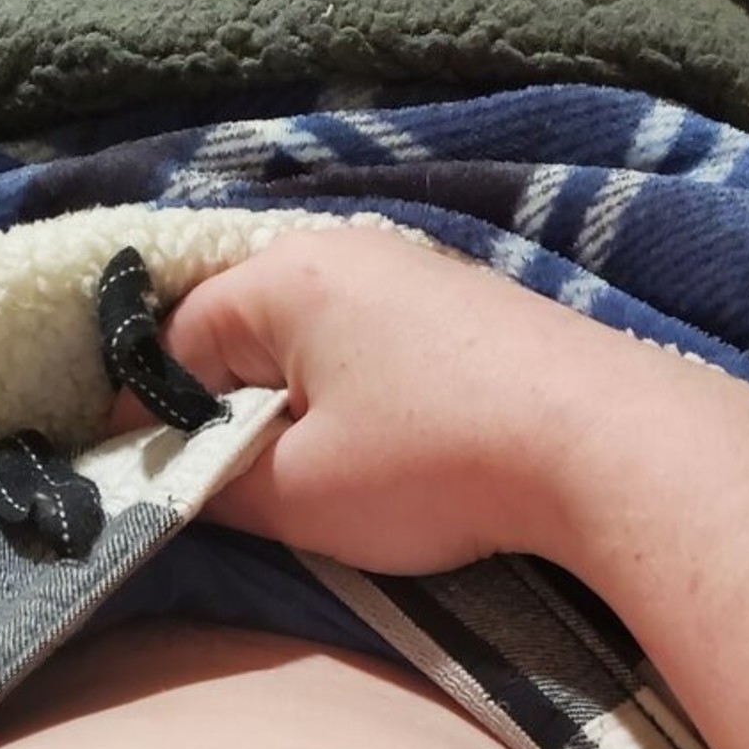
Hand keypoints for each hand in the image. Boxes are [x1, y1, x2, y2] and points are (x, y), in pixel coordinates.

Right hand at [108, 226, 598, 573]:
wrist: (601, 445)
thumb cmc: (431, 461)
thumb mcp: (299, 493)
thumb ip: (214, 487)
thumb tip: (173, 483)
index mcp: (284, 278)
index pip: (176, 344)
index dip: (153, 421)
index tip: (147, 482)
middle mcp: (345, 254)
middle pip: (242, 337)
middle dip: (226, 413)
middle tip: (229, 492)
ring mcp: (414, 275)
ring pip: (309, 346)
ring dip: (292, 411)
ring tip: (308, 482)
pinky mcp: (465, 313)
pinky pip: (370, 350)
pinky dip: (353, 400)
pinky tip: (380, 453)